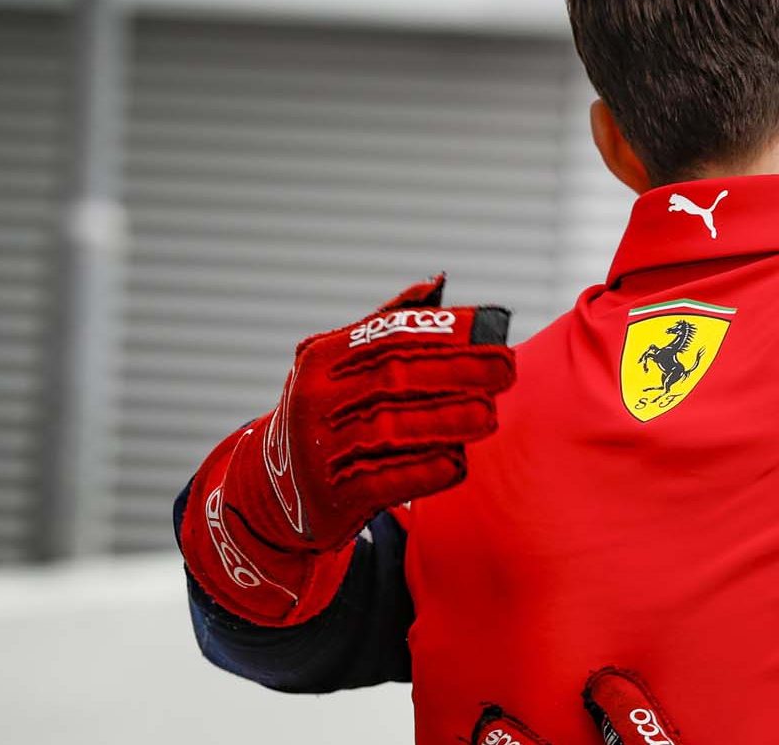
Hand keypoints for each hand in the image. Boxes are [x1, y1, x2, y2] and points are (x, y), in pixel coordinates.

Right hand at [178, 276, 514, 625]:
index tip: (495, 329)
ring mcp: (320, 448)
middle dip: (458, 372)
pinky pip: (382, 481)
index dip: (446, 331)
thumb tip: (438, 284)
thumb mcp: (341, 365)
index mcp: (324, 358)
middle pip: (396, 378)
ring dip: (445, 422)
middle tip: (507, 370)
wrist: (270, 488)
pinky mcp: (330, 494)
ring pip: (390, 429)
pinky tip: (457, 464)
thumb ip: (388, 324)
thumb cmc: (329, 413)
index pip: (392, 335)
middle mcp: (317, 398)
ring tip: (488, 415)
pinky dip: (421, 473)